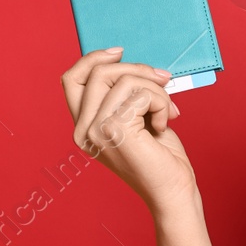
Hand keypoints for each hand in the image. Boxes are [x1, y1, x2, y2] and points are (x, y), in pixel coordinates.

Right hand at [60, 47, 194, 213]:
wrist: (173, 192)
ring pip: (124, 79)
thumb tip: (131, 64)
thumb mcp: (137, 119)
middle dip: (138, 69)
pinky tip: (165, 122)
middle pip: (99, 72)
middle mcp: (83, 130)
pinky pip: (141, 93)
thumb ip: (125, 96)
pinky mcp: (115, 129)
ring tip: (167, 110)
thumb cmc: (160, 158)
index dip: (93, 59)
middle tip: (164, 81)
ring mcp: (96, 130)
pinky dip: (161, 102)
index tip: (121, 53)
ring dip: (156, 89)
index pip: (72, 80)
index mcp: (83, 127)